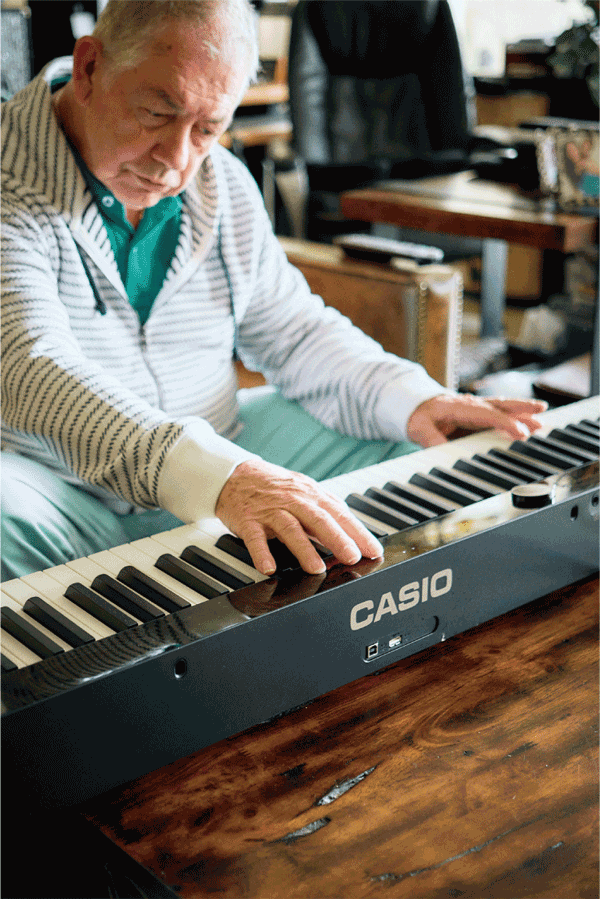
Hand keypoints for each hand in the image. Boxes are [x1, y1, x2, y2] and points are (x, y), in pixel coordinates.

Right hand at [215, 459, 383, 575]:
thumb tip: (353, 529)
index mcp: (311, 495)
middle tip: (352, 557)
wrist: (235, 474)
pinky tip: (269, 568)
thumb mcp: (305, 491)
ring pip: (290, 529)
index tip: (373, 550)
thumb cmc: (275, 486)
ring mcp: (270, 511)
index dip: (358, 532)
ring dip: (304, 549)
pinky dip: (262, 553)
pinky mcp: (248, 520)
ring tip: (317, 568)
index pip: (339, 514)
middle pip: (319, 519)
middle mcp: (293, 501)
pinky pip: (255, 537)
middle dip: (337, 539)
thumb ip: (327, 509)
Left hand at [407, 394, 547, 446]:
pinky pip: (500, 414)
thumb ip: (432, 440)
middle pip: (500, 405)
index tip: (520, 432)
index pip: (487, 414)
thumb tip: (442, 451)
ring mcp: (477, 408)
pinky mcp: (479, 414)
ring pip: (503, 408)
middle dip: (521, 409)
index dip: (505, 423)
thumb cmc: (419, 416)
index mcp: (459, 407)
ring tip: (541, 421)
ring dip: (523, 412)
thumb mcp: (420, 429)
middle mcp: (472, 404)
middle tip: (541, 413)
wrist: (416, 406)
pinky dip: (516, 417)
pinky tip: (529, 423)